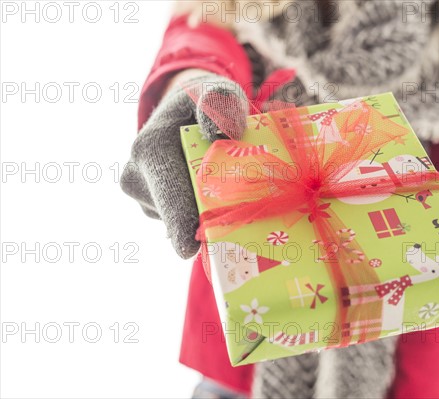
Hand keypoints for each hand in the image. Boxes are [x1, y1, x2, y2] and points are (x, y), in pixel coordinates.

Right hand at [121, 72, 248, 258]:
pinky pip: (178, 221)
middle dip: (205, 224)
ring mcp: (141, 193)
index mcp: (151, 149)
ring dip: (204, 217)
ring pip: (178, 221)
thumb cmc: (208, 103)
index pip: (166, 192)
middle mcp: (137, 174)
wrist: (187, 111)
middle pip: (175, 214)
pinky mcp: (152, 206)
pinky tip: (215, 202)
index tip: (188, 249)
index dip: (178, 222)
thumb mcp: (221, 93)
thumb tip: (216, 130)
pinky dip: (199, 217)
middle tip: (239, 224)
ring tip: (229, 197)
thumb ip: (222, 102)